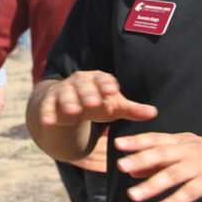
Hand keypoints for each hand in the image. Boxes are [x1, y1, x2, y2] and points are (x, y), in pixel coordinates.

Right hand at [36, 70, 157, 127]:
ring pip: (65, 93)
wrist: (69, 105)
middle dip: (88, 93)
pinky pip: (47, 106)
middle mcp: (79, 82)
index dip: (106, 84)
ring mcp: (63, 90)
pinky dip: (47, 113)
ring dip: (68, 101)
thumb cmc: (97, 103)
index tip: (112, 91)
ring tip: (72, 111)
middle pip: (83, 85)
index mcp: (97, 79)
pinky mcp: (50, 101)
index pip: (103, 79)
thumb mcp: (114, 107)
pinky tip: (48, 122)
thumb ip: (132, 110)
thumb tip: (154, 113)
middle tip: (93, 102)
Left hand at [114, 132, 201, 201]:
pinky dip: (174, 201)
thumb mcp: (192, 159)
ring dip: (152, 185)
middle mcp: (192, 150)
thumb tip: (135, 171)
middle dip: (140, 159)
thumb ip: (164, 164)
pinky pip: (190, 192)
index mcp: (186, 141)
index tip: (118, 144)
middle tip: (120, 166)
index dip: (138, 141)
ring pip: (173, 173)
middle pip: (162, 153)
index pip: (157, 139)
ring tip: (133, 195)